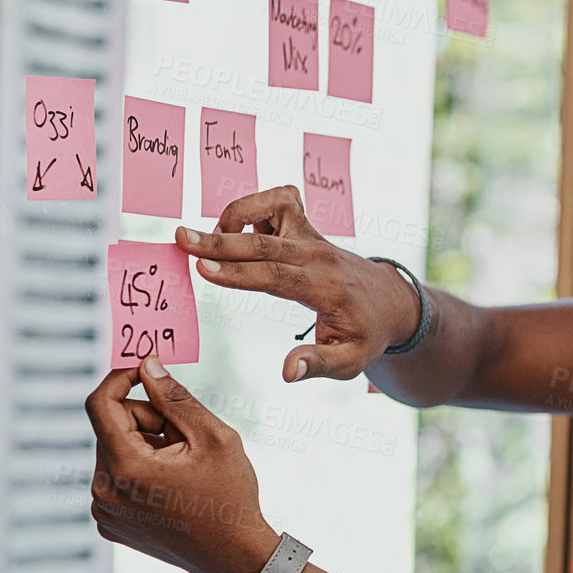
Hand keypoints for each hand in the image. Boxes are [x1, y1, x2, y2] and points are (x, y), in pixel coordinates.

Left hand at [85, 356, 279, 572]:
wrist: (235, 556)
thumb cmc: (230, 496)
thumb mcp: (212, 437)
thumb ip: (175, 397)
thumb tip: (148, 365)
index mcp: (125, 467)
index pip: (100, 402)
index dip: (121, 378)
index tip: (146, 371)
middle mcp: (103, 491)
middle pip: (112, 427)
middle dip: (147, 420)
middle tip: (187, 438)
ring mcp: (104, 511)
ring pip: (116, 452)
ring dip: (146, 446)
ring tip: (184, 468)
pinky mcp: (110, 524)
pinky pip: (117, 479)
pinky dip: (141, 472)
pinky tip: (173, 489)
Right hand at [179, 185, 421, 382]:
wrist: (390, 302)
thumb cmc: (366, 334)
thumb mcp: (351, 361)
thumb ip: (319, 365)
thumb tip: (288, 372)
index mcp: (326, 289)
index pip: (277, 276)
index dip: (238, 272)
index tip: (203, 269)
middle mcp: (318, 255)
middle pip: (265, 241)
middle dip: (220, 240)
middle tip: (181, 238)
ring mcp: (313, 236)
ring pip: (275, 204)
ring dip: (238, 214)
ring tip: (213, 241)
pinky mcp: (307, 226)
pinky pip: (278, 200)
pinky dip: (253, 207)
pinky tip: (238, 233)